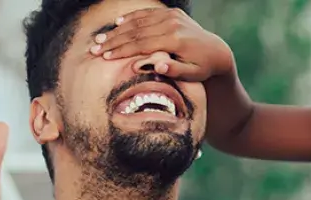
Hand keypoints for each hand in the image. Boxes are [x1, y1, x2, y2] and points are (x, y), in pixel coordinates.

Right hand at [91, 7, 232, 80]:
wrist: (216, 51)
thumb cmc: (201, 68)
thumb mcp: (191, 74)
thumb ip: (174, 71)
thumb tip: (157, 67)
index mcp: (174, 40)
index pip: (140, 45)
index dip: (120, 51)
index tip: (103, 56)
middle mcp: (172, 24)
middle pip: (136, 32)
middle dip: (113, 41)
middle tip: (94, 48)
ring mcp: (172, 16)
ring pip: (139, 22)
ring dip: (118, 30)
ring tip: (101, 38)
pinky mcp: (173, 13)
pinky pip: (148, 14)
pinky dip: (132, 19)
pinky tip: (118, 24)